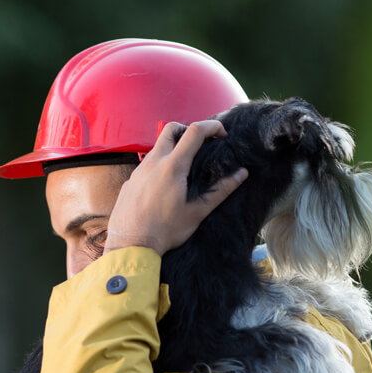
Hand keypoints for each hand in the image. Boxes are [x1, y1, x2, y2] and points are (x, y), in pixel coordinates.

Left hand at [103, 120, 247, 255]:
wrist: (130, 245)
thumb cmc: (165, 231)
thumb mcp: (197, 212)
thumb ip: (220, 191)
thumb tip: (241, 174)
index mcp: (173, 166)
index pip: (195, 132)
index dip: (212, 126)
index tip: (222, 134)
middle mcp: (153, 162)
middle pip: (171, 129)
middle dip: (188, 129)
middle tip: (200, 144)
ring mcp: (139, 171)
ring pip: (157, 148)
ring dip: (173, 149)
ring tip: (184, 168)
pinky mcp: (130, 182)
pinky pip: (146, 165)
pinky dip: (159, 166)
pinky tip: (164, 187)